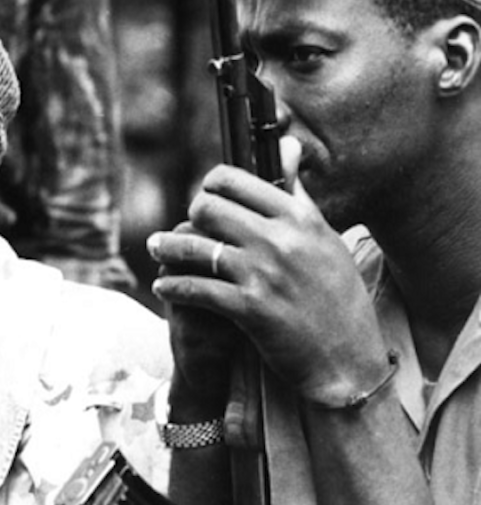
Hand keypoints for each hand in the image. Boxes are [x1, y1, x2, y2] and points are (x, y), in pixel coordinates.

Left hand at [148, 138, 389, 405]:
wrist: (349, 360)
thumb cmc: (337, 297)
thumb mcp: (325, 239)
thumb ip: (297, 194)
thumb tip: (287, 143)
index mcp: (300, 217)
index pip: (235, 180)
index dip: (211, 186)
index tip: (206, 198)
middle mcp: (281, 239)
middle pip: (208, 207)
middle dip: (190, 217)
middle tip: (182, 228)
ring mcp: (264, 273)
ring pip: (195, 245)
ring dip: (167, 246)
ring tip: (155, 248)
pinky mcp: (250, 308)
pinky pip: (195, 287)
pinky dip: (172, 285)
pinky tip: (162, 286)